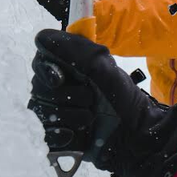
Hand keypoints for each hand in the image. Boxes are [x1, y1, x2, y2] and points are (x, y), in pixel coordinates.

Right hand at [28, 30, 176, 176]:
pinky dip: (60, 135)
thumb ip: (74, 49)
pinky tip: (76, 135)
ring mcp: (58, 113)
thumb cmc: (124, 99)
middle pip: (39, 88)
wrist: (136, 136)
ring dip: (67, 115)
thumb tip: (41, 38)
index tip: (60, 79)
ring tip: (89, 119)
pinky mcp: (59, 137)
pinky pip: (45, 134)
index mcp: (70, 68)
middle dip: (65, 96)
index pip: (41, 62)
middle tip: (90, 100)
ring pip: (41, 112)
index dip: (47, 70)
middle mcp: (60, 88)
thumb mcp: (102, 67)